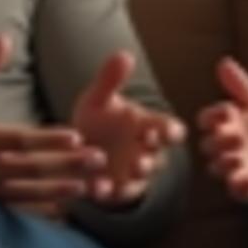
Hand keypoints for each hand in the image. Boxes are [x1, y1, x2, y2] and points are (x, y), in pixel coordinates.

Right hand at [0, 35, 106, 210]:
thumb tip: (4, 38)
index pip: (16, 139)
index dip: (47, 138)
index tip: (76, 135)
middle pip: (29, 167)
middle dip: (66, 164)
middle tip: (100, 160)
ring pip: (25, 193)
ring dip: (59, 190)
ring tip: (90, 188)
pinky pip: (14, 209)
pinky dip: (40, 210)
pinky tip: (66, 211)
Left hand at [70, 50, 186, 205]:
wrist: (78, 148)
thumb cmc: (98, 119)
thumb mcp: (99, 98)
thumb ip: (110, 79)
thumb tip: (124, 54)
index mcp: (148, 125)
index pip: (168, 128)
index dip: (170, 131)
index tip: (167, 131)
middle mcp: (146, 151)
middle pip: (156, 156)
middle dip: (151, 157)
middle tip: (144, 157)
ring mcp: (132, 174)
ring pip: (140, 177)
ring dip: (136, 175)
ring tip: (130, 170)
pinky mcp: (115, 190)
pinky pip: (116, 194)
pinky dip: (108, 191)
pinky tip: (97, 187)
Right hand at [196, 57, 247, 200]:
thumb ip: (240, 85)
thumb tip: (224, 61)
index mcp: (221, 124)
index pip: (206, 120)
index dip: (214, 116)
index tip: (228, 111)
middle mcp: (220, 146)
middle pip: (208, 146)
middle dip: (220, 142)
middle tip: (237, 138)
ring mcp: (229, 167)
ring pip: (217, 168)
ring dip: (225, 164)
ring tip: (239, 159)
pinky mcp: (241, 186)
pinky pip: (235, 190)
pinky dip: (241, 186)